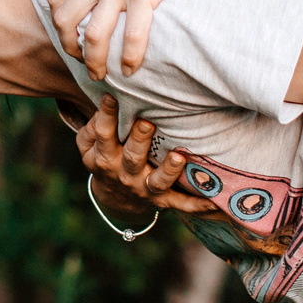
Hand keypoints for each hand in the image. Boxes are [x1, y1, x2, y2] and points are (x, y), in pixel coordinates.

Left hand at [46, 0, 226, 77]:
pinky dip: (129, 57)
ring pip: (93, 34)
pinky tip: (131, 68)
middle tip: (84, 62)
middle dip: (71, 48)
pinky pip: (131, 34)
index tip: (72, 39)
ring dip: (95, 61)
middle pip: (66, 20)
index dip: (60, 26)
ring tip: (102, 74)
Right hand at [75, 96, 216, 216]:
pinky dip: (197, 205)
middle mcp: (125, 174)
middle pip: (132, 157)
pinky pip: (182, 204)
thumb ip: (92, 128)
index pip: (104, 135)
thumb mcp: (89, 147)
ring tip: (179, 157)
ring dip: (169, 170)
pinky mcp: (163, 200)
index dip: (107, 116)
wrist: (114, 200)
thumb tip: (106, 103)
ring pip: (158, 181)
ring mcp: (145, 188)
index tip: (111, 97)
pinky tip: (213, 202)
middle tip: (147, 123)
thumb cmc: (105, 160)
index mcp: (105, 157)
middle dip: (140, 140)